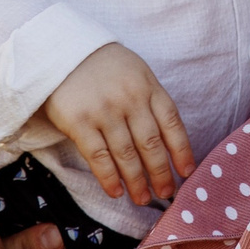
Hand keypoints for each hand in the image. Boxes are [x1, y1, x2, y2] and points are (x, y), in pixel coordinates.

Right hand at [41, 43, 193, 203]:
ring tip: (143, 199)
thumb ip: (150, 101)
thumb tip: (166, 143)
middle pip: (151, 144)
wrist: (62, 50)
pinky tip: (116, 192)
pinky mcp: (79, 121)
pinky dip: (109, 177)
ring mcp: (104, 111)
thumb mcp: (136, 73)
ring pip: (127, 154)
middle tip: (166, 194)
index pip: (172, 124)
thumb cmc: (104, 66)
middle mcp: (130, 99)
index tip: (187, 173)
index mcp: (148, 87)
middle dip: (160, 173)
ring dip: (136, 181)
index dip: (182, 151)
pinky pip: (98, 156)